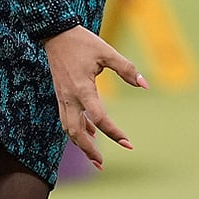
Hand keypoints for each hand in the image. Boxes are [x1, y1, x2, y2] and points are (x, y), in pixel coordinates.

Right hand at [43, 26, 147, 169]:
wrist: (54, 33)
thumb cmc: (82, 42)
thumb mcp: (107, 52)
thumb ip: (126, 69)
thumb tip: (144, 85)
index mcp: (83, 88)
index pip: (99, 118)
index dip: (114, 132)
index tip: (127, 143)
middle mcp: (70, 98)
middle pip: (76, 133)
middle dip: (88, 150)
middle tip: (101, 165)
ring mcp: (62, 98)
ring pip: (69, 129)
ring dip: (81, 145)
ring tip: (95, 159)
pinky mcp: (60, 96)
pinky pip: (67, 120)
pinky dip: (79, 130)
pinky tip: (92, 135)